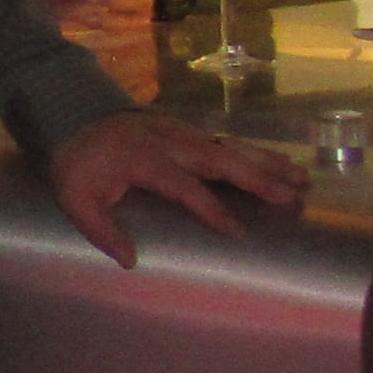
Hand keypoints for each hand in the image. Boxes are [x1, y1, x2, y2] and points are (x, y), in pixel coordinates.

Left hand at [44, 110, 299, 267]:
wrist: (70, 111)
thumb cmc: (76, 162)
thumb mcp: (75, 198)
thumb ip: (100, 229)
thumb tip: (130, 261)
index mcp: (144, 160)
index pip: (184, 187)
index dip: (210, 209)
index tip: (237, 231)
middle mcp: (169, 142)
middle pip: (219, 160)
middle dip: (257, 178)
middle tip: (293, 196)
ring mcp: (180, 131)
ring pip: (229, 146)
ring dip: (266, 161)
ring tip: (302, 177)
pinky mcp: (186, 127)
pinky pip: (225, 139)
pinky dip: (254, 150)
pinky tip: (279, 161)